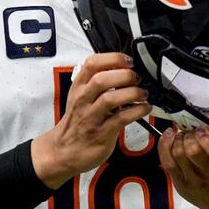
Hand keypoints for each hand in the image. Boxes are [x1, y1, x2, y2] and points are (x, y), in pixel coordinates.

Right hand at [32, 52, 150, 188]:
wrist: (64, 150)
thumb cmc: (77, 122)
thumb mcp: (80, 96)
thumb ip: (96, 81)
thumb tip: (123, 68)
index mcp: (79, 87)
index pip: (92, 63)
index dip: (113, 58)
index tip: (128, 61)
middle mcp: (83, 99)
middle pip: (102, 79)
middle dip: (125, 75)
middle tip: (137, 78)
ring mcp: (91, 117)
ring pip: (110, 98)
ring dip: (132, 93)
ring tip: (142, 94)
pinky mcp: (101, 133)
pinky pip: (121, 118)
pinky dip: (137, 111)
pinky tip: (144, 108)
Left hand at [156, 111, 208, 208]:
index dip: (207, 140)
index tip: (202, 129)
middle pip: (193, 152)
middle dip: (189, 135)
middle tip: (191, 130)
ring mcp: (196, 182)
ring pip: (179, 156)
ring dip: (178, 139)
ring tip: (183, 134)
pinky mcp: (182, 185)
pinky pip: (168, 162)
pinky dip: (165, 145)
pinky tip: (170, 136)